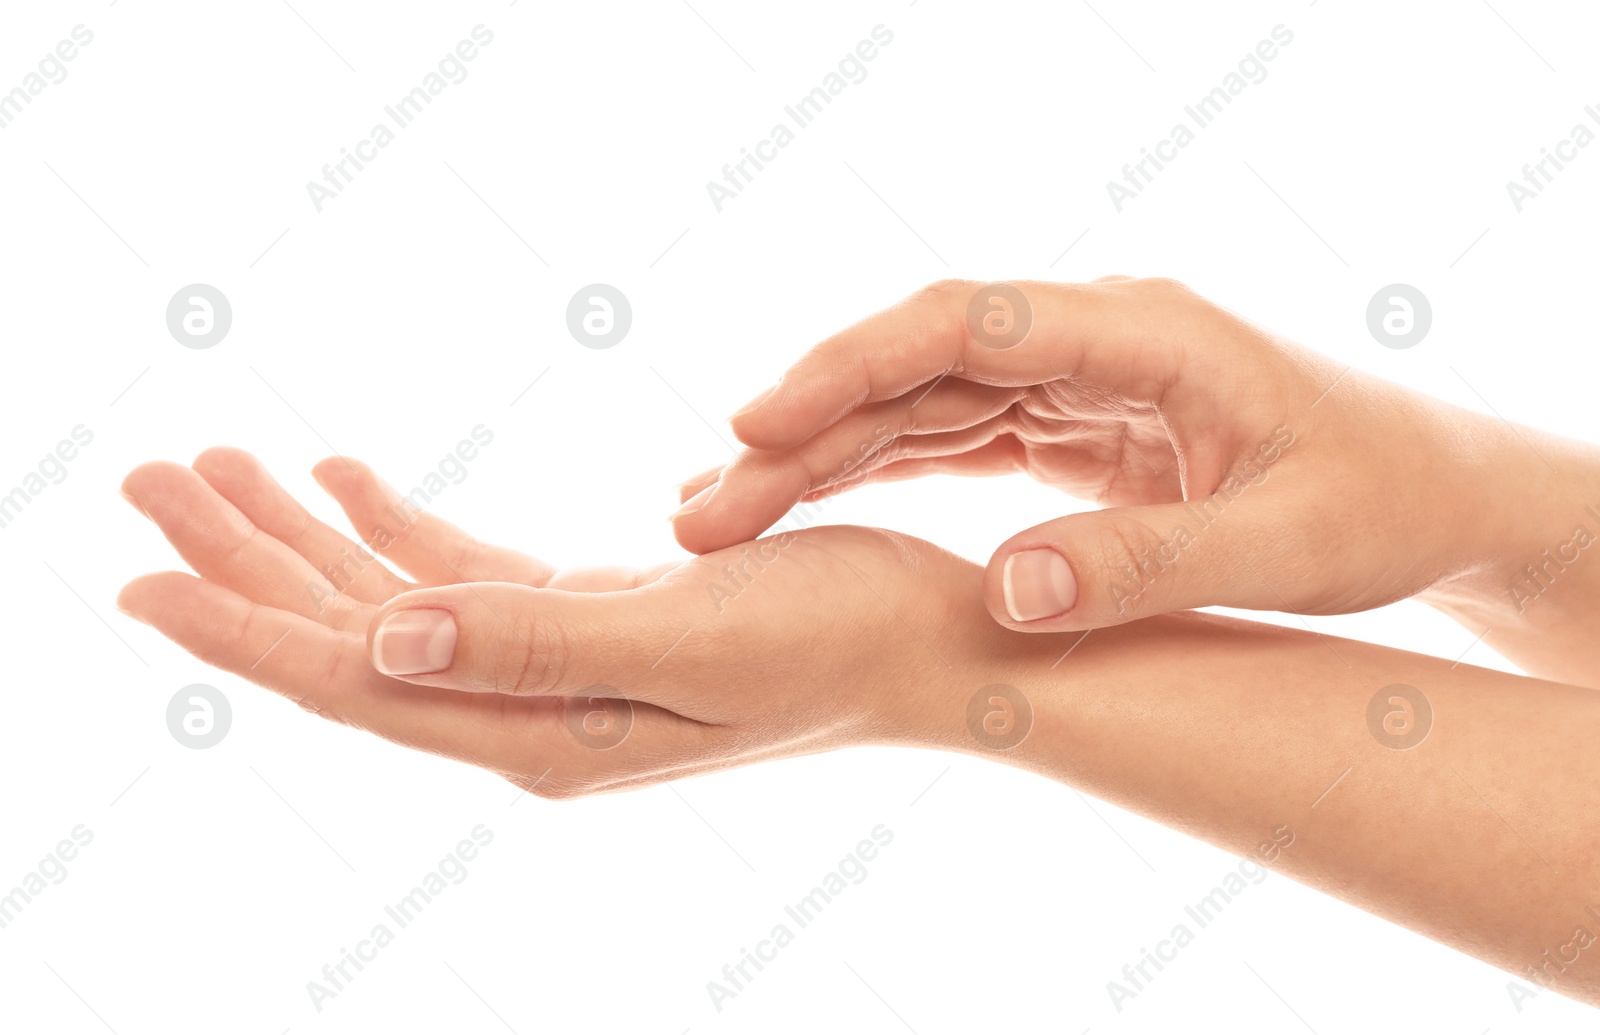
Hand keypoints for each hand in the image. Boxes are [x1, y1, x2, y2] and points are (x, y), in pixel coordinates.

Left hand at [117, 449, 1036, 797]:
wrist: (930, 645)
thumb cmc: (836, 639)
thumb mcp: (686, 638)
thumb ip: (530, 642)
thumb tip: (376, 645)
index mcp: (540, 727)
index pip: (353, 681)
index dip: (240, 630)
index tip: (132, 579)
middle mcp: (531, 709)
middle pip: (352, 638)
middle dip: (246, 565)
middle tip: (149, 481)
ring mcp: (558, 667)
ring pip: (396, 603)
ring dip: (306, 540)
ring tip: (219, 469)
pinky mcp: (593, 618)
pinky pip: (464, 576)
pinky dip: (399, 528)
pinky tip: (347, 482)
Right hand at [670, 277, 1561, 638]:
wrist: (1436, 495)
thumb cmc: (1383, 503)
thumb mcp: (1288, 547)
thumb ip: (1148, 566)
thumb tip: (1001, 591)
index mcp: (1144, 329)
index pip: (964, 322)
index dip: (851, 365)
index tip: (757, 424)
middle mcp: (1090, 337)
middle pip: (912, 364)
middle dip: (801, 430)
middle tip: (703, 514)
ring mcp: (1071, 379)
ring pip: (912, 402)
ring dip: (815, 457)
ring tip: (717, 520)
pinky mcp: (1064, 427)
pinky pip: (945, 440)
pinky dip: (868, 474)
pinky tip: (800, 511)